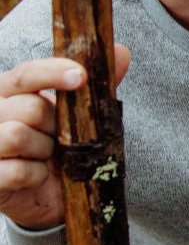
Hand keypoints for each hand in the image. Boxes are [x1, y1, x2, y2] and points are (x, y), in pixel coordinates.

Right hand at [0, 48, 131, 230]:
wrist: (46, 193)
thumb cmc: (59, 145)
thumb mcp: (79, 115)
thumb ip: (96, 86)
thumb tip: (121, 51)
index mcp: (8, 91)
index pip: (26, 74)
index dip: (52, 73)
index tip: (81, 77)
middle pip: (30, 107)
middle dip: (55, 126)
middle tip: (60, 138)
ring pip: (16, 136)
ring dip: (44, 151)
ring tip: (47, 158)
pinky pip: (16, 171)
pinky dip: (35, 176)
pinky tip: (38, 177)